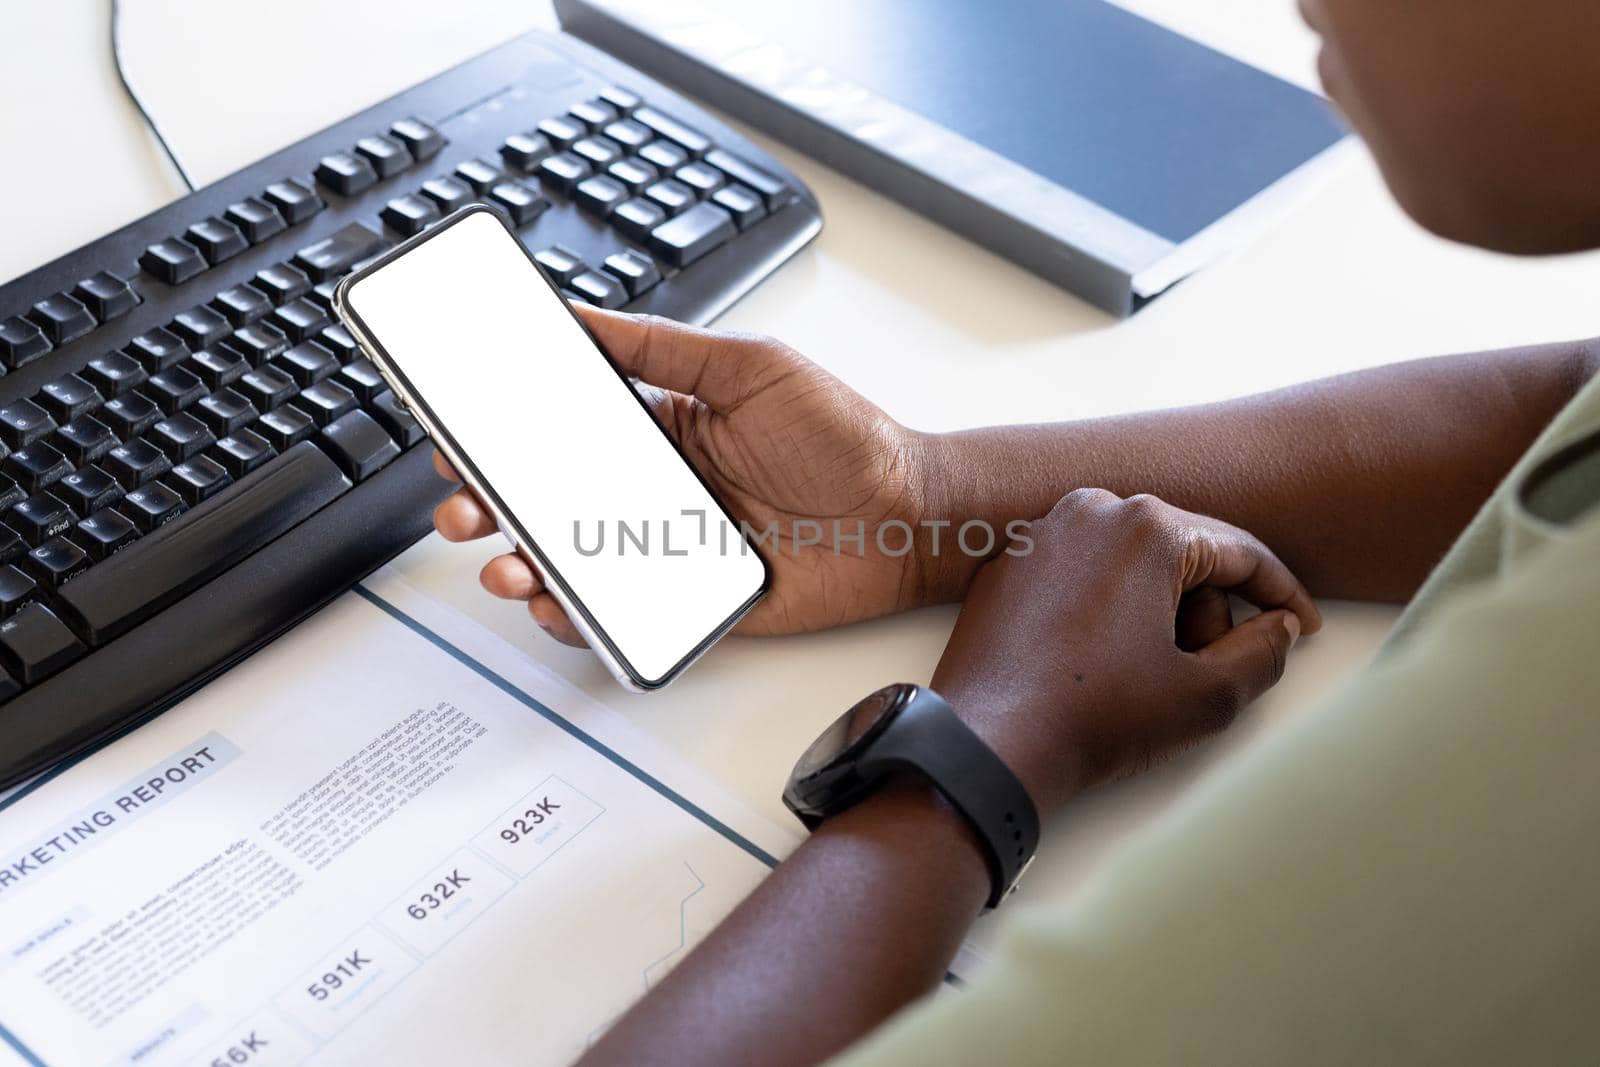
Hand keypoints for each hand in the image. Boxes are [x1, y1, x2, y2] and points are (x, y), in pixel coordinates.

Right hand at [432, 306, 932, 643]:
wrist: (911, 515)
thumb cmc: (845, 434)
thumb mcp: (750, 367)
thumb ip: (664, 347)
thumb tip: (583, 315)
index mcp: (664, 429)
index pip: (563, 432)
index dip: (506, 436)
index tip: (461, 433)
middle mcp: (657, 490)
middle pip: (554, 502)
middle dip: (495, 505)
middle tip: (465, 505)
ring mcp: (670, 550)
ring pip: (576, 563)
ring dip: (525, 564)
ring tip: (504, 560)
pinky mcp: (693, 604)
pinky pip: (622, 616)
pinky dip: (580, 618)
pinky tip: (557, 604)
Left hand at [931, 489, 1323, 815]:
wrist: (987, 743)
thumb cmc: (1094, 718)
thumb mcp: (1207, 696)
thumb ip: (1263, 653)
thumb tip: (1279, 628)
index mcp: (1145, 526)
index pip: (1240, 551)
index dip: (1282, 594)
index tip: (1303, 626)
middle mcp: (1088, 511)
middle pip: (1183, 556)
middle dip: (1207, 612)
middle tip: (1203, 672)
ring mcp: (1038, 536)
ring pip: (1129, 565)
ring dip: (1156, 613)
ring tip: (1143, 674)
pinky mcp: (1005, 568)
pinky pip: (1079, 577)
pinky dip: (1104, 613)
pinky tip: (1098, 665)